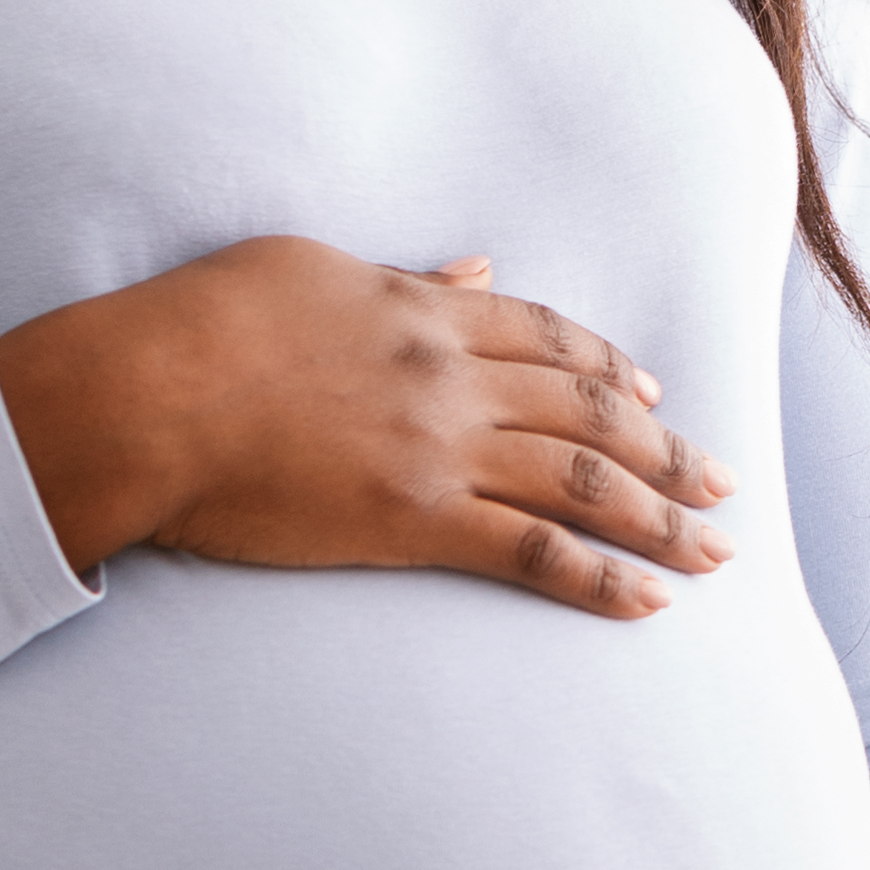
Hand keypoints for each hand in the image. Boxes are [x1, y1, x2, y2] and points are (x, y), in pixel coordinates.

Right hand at [0, 241, 738, 616]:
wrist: (146, 392)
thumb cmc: (199, 323)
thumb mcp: (307, 268)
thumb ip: (401, 276)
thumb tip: (470, 270)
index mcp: (426, 312)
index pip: (548, 339)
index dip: (610, 370)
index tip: (655, 396)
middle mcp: (454, 375)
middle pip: (589, 413)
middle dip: (667, 450)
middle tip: (723, 481)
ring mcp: (441, 448)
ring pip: (583, 482)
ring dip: (660, 519)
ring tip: (714, 549)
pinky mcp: (415, 520)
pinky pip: (533, 552)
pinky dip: (599, 578)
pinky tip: (648, 601)